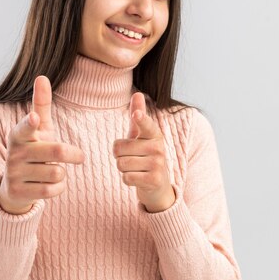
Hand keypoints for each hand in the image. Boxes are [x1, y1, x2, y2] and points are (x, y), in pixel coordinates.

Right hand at [0, 76, 84, 213]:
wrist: (14, 186)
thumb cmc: (33, 149)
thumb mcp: (38, 129)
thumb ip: (40, 105)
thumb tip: (42, 76)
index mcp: (19, 134)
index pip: (26, 127)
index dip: (31, 123)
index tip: (35, 118)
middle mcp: (15, 153)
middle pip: (56, 151)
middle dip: (73, 154)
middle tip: (80, 156)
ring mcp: (15, 174)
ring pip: (56, 173)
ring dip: (62, 173)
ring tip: (53, 171)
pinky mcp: (20, 192)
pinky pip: (52, 190)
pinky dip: (58, 187)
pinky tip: (50, 185)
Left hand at [113, 92, 175, 212]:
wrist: (159, 186)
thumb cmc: (145, 157)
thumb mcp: (141, 136)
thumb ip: (137, 117)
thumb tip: (137, 93)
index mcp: (154, 134)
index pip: (145, 124)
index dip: (140, 119)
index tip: (136, 115)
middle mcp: (158, 147)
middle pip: (119, 148)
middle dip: (119, 156)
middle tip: (133, 159)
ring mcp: (158, 164)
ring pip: (121, 164)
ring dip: (123, 168)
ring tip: (136, 169)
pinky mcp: (154, 180)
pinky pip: (126, 177)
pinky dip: (127, 180)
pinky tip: (138, 179)